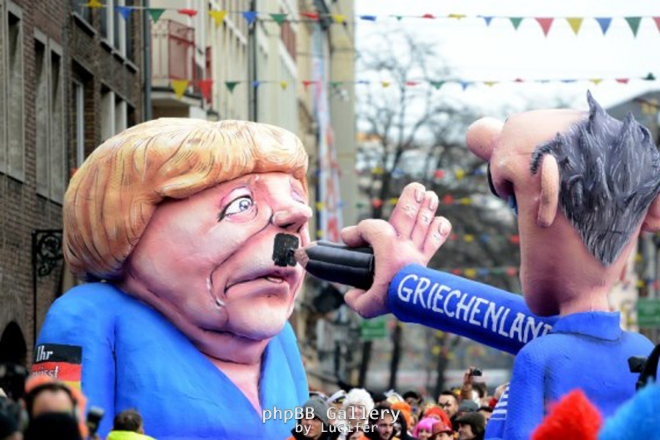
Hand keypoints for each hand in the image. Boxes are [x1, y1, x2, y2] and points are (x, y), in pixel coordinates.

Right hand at [341, 182, 450, 317]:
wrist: (416, 303)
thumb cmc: (390, 299)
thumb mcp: (367, 304)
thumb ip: (357, 299)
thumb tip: (352, 295)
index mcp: (387, 247)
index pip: (370, 228)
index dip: (357, 231)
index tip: (347, 239)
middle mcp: (404, 244)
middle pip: (405, 215)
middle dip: (410, 201)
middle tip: (417, 187)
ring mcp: (417, 251)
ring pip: (422, 224)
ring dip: (426, 209)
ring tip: (430, 195)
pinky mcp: (426, 261)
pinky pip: (434, 242)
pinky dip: (439, 232)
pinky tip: (442, 222)